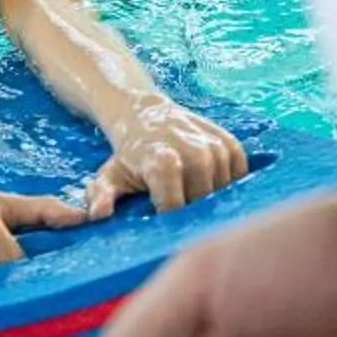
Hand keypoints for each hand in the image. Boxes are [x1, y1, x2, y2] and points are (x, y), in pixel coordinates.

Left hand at [86, 99, 250, 217]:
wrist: (146, 115)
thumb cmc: (129, 155)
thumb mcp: (109, 176)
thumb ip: (100, 196)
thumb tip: (97, 215)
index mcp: (161, 161)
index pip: (176, 206)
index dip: (170, 220)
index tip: (163, 222)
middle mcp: (192, 151)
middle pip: (202, 199)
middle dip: (192, 211)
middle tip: (180, 215)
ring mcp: (213, 145)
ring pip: (223, 188)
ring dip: (212, 199)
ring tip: (195, 201)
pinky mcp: (229, 142)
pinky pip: (239, 174)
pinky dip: (229, 184)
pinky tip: (212, 187)